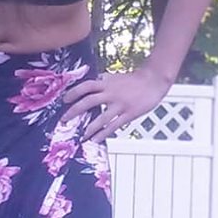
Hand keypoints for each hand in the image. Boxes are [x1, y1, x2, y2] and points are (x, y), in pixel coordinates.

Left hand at [59, 64, 173, 142]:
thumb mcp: (116, 78)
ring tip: (80, 136)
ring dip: (89, 127)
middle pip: (88, 102)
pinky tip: (96, 139)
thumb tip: (91, 84)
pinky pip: (113, 125)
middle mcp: (111, 93)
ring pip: (100, 117)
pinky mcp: (129, 113)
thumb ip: (104, 82)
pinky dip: (103, 133)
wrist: (153, 80)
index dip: (74, 93)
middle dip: (74, 111)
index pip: (86, 86)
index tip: (64, 100)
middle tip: (64, 120)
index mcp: (107, 83)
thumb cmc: (134, 80)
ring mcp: (120, 104)